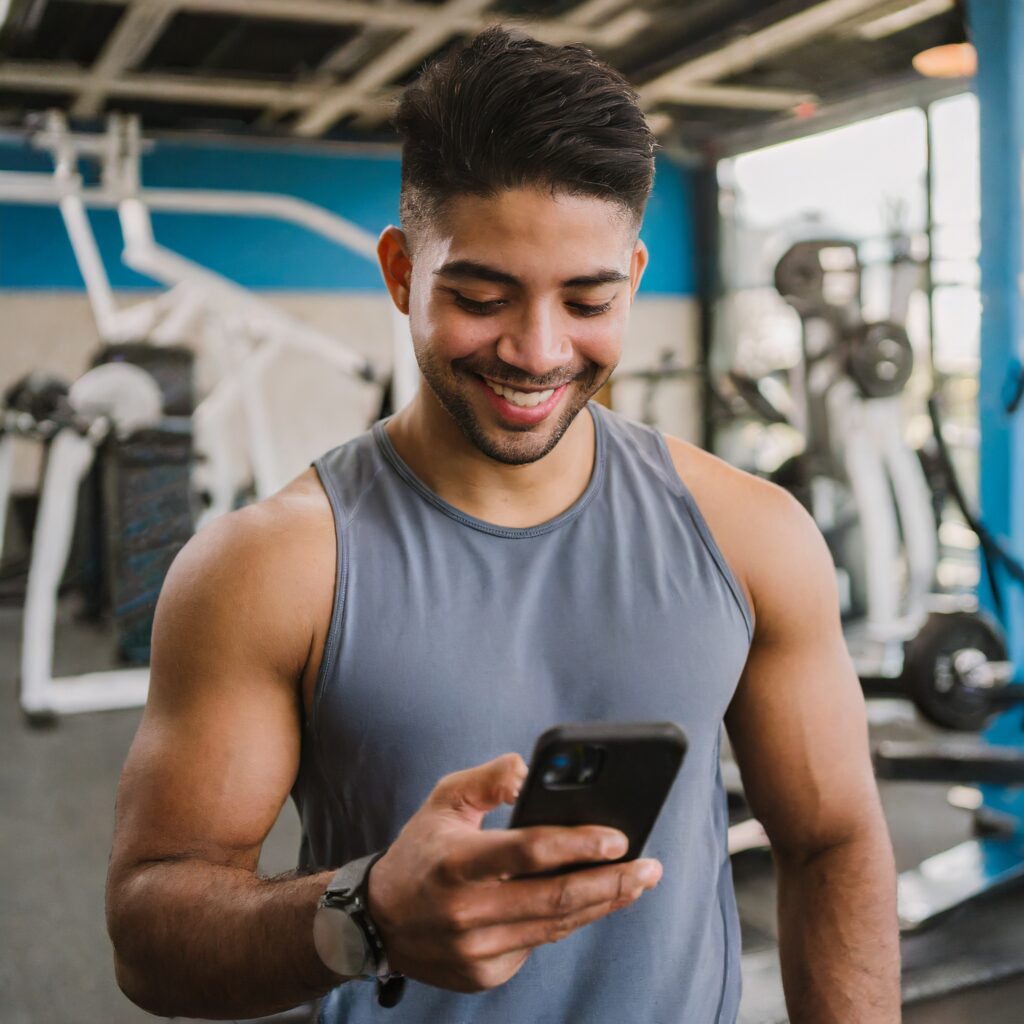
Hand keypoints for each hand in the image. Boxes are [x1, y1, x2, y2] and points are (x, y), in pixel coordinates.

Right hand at [366, 753, 662, 992]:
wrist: (378, 922)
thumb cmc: (421, 852)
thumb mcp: (444, 800)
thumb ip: (489, 779)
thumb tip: (530, 770)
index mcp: (457, 863)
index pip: (530, 851)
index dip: (579, 844)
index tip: (619, 837)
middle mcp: (467, 912)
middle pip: (557, 899)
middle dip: (613, 882)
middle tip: (650, 866)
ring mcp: (477, 951)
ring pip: (556, 926)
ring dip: (603, 903)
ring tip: (637, 881)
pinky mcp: (485, 975)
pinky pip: (539, 944)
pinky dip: (568, 921)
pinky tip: (591, 901)